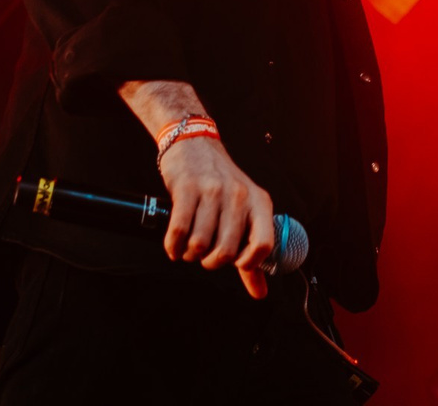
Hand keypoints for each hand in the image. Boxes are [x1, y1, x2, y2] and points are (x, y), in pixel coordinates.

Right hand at [158, 136, 276, 299]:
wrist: (196, 143)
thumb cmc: (222, 184)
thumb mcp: (245, 210)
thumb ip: (252, 253)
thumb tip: (260, 293)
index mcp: (259, 202)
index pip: (264, 244)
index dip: (249, 263)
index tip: (236, 264)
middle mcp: (239, 196)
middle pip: (227, 251)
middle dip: (211, 263)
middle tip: (205, 257)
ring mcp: (213, 191)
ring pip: (200, 244)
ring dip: (190, 254)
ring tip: (189, 248)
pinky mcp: (187, 188)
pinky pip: (179, 231)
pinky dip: (173, 246)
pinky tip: (174, 246)